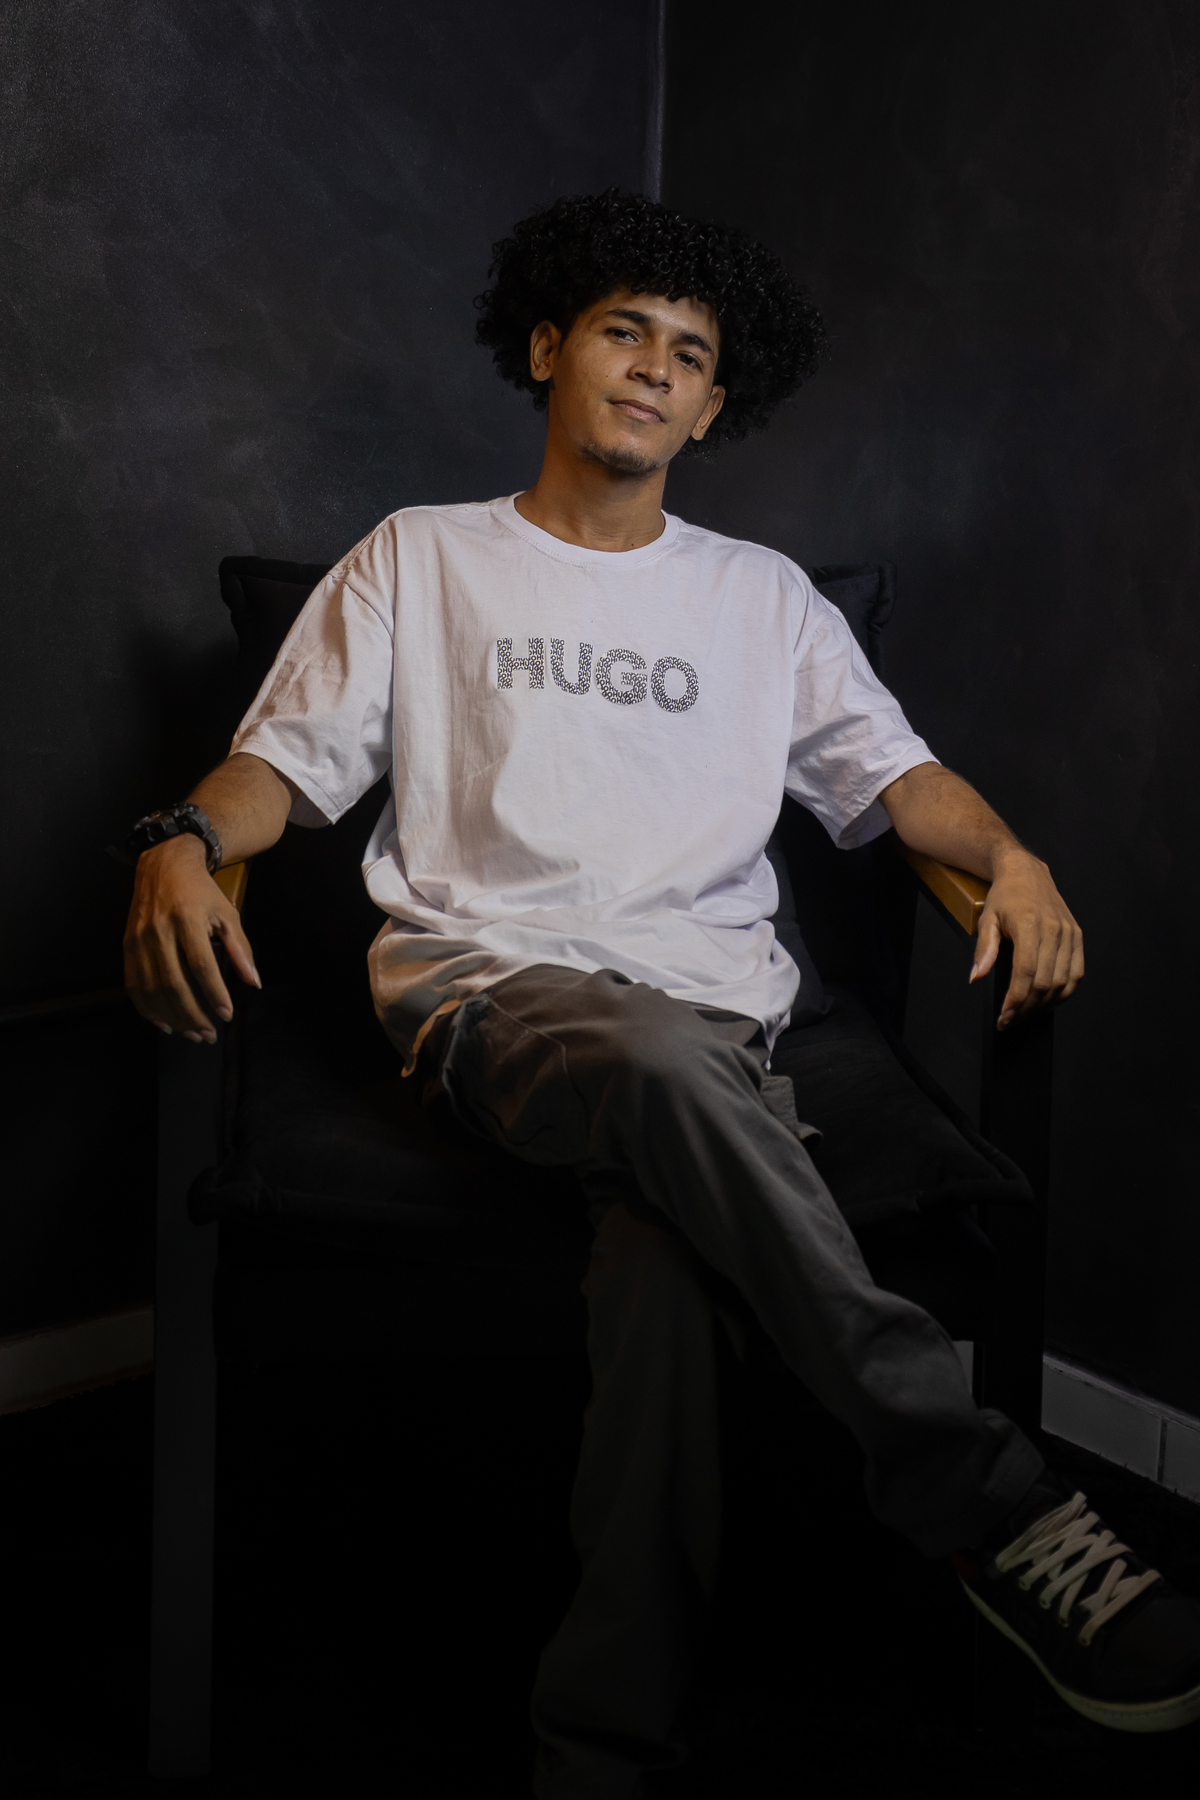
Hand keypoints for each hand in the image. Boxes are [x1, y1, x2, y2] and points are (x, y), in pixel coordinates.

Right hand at [123, 835, 258, 1042]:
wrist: (163, 865)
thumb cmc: (201, 891)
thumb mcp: (227, 913)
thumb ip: (240, 948)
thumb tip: (253, 982)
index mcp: (186, 919)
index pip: (201, 965)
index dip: (214, 993)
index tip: (226, 1014)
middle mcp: (159, 930)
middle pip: (174, 983)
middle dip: (192, 1015)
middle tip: (209, 1034)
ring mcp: (139, 939)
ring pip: (152, 989)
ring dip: (172, 1017)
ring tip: (192, 1034)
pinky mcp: (127, 945)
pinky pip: (134, 985)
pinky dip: (147, 1009)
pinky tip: (164, 1023)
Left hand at [970, 849, 1082, 1029]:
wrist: (1027, 872)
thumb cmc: (1005, 896)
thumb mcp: (986, 919)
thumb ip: (984, 950)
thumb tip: (976, 977)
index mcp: (1030, 925)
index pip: (1026, 972)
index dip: (1016, 999)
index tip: (1005, 1016)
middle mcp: (1054, 930)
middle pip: (1045, 982)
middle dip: (1027, 1007)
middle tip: (1011, 1020)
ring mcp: (1069, 933)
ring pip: (1063, 982)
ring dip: (1045, 1004)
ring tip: (1026, 1013)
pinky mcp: (1077, 936)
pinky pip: (1077, 973)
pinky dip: (1064, 992)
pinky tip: (1047, 1000)